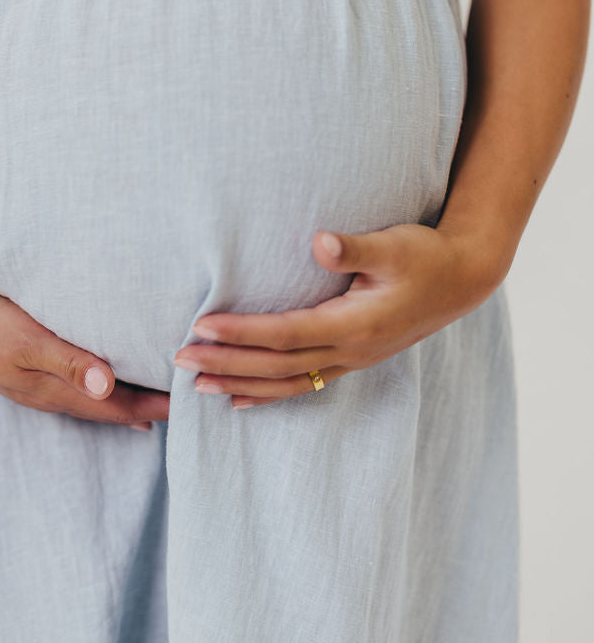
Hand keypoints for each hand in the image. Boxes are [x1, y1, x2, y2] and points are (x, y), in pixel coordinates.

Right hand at [0, 267, 171, 430]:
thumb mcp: (26, 339)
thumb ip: (67, 361)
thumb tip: (108, 384)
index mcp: (55, 391)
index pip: (119, 407)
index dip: (157, 407)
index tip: (192, 402)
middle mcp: (51, 394)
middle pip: (112, 410)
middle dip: (150, 409)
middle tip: (188, 401)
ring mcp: (38, 384)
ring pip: (96, 399)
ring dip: (129, 399)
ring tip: (159, 396)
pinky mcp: (31, 367)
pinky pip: (79, 384)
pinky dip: (104, 385)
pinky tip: (111, 376)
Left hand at [172, 224, 502, 407]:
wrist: (463, 279)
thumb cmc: (425, 256)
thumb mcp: (395, 245)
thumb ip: (355, 247)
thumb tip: (321, 242)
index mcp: (354, 325)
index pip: (284, 334)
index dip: (240, 333)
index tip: (200, 325)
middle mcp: (349, 351)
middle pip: (276, 366)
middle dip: (226, 364)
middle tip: (178, 359)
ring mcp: (351, 361)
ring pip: (286, 383)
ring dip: (240, 384)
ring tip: (196, 386)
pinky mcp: (352, 359)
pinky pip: (303, 385)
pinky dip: (269, 394)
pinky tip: (240, 401)